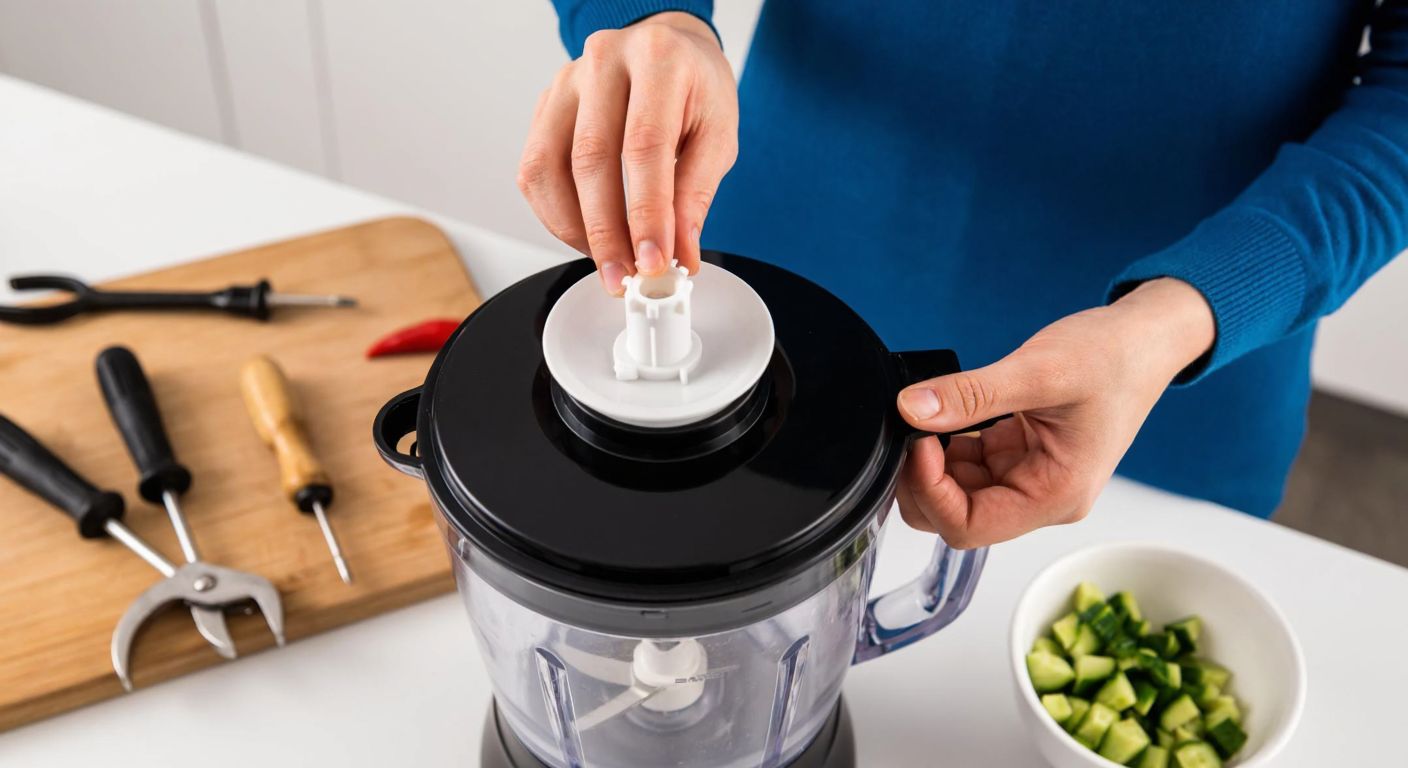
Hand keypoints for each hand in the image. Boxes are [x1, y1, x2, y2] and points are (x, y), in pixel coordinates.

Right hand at [518, 12, 738, 294]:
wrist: (670, 49)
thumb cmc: (695, 88)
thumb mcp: (717, 135)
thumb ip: (696, 194)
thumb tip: (680, 253)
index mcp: (657, 60)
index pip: (644, 146)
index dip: (646, 213)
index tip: (652, 261)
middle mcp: (603, 62)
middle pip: (591, 159)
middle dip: (606, 232)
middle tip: (624, 276)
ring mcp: (566, 82)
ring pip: (548, 168)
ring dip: (574, 228)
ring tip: (606, 262)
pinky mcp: (545, 106)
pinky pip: (535, 171)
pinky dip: (556, 214)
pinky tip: (584, 235)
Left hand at [894, 278, 1215, 547]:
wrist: (1144, 339)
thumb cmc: (1114, 358)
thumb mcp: (1040, 371)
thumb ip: (971, 395)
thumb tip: (912, 410)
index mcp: (1055, 495)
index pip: (967, 527)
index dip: (930, 490)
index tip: (917, 441)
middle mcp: (1042, 497)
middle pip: (957, 515)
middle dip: (924, 479)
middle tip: (912, 427)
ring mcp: (1029, 478)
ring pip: (957, 491)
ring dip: (935, 459)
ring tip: (932, 412)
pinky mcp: (1019, 457)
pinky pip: (969, 464)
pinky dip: (949, 442)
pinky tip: (949, 412)